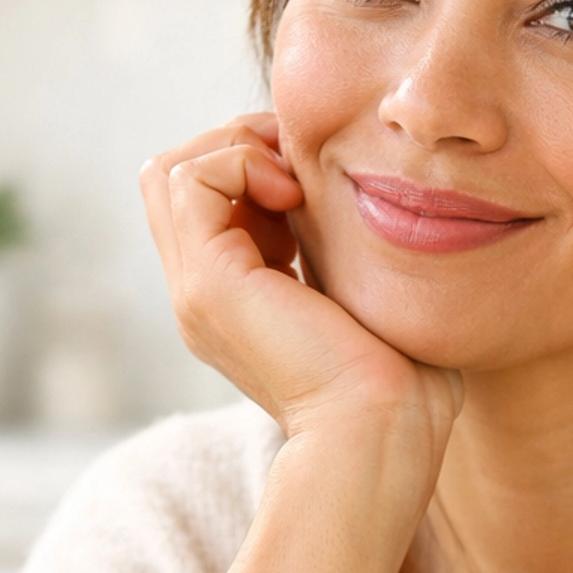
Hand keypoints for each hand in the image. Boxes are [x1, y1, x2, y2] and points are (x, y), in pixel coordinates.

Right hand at [139, 116, 461, 470]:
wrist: (384, 428)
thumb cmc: (401, 379)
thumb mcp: (358, 292)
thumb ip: (332, 246)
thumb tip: (340, 189)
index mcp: (234, 299)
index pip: (203, 199)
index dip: (251, 162)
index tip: (314, 179)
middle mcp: (202, 296)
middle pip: (174, 179)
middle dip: (238, 144)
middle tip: (302, 166)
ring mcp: (197, 291)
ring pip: (171, 172)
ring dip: (237, 147)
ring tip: (296, 182)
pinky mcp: (209, 284)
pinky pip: (190, 180)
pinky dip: (240, 162)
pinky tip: (294, 194)